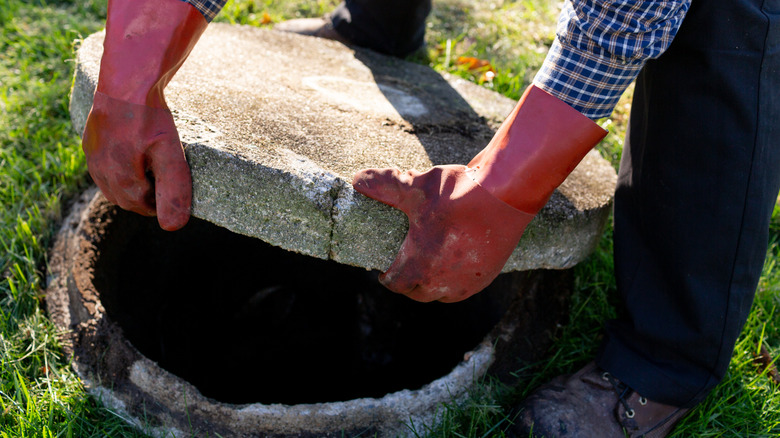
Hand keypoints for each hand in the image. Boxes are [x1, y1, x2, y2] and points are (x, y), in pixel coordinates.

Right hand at [82, 91, 191, 230]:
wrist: (127, 79)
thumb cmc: (150, 116)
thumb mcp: (170, 154)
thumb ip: (172, 190)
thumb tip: (173, 227)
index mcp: (118, 178)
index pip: (140, 206)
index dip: (159, 203)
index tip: (173, 190)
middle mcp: (99, 170)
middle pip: (124, 197)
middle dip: (145, 195)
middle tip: (165, 179)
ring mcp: (92, 154)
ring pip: (112, 183)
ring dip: (132, 182)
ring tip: (152, 165)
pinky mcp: (90, 140)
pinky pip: (104, 165)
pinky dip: (120, 167)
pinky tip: (136, 152)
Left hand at [352, 165, 534, 302]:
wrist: (507, 194)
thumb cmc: (458, 193)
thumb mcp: (416, 187)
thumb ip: (385, 186)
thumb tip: (358, 180)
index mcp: (420, 265)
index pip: (396, 284)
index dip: (387, 278)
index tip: (384, 272)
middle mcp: (442, 282)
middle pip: (417, 293)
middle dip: (408, 283)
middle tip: (404, 268)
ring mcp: (467, 282)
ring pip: (441, 294)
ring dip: (431, 285)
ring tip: (427, 268)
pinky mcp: (486, 276)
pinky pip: (463, 288)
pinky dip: (453, 281)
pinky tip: (452, 265)